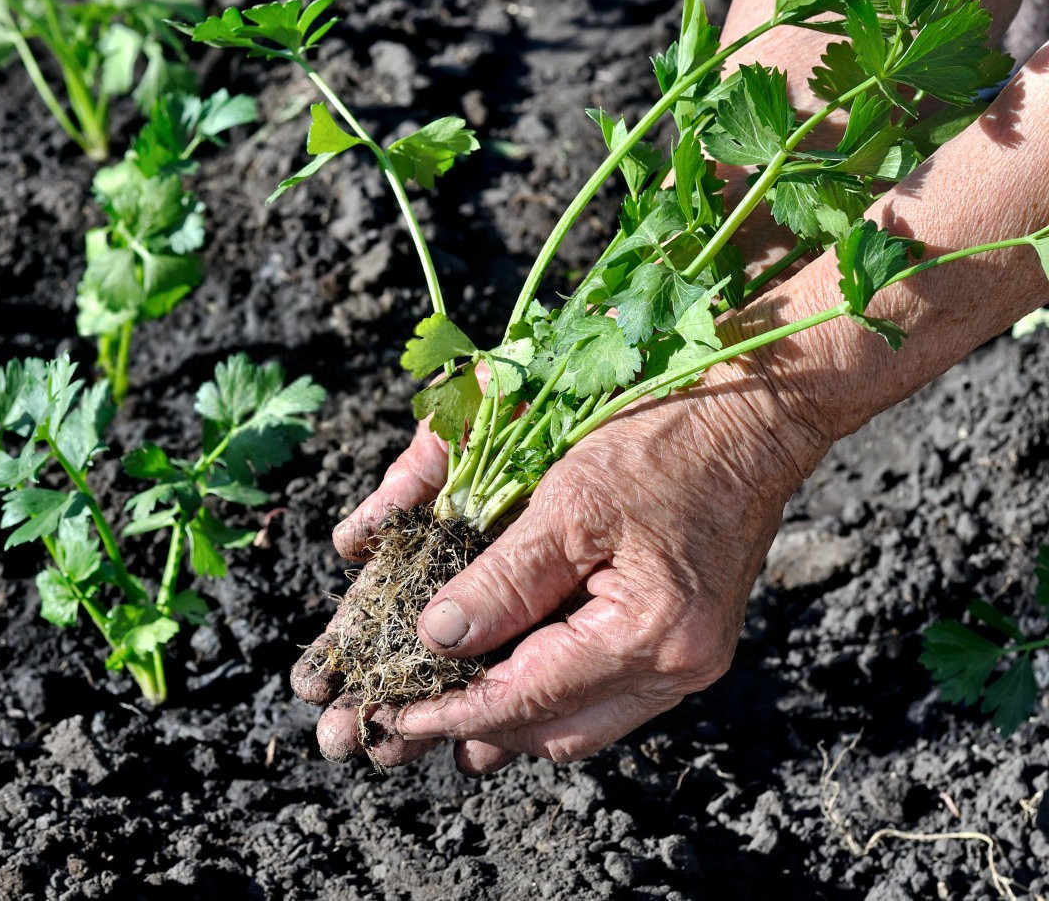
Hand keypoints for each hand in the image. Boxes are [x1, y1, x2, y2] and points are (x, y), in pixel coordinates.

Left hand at [291, 360, 828, 772]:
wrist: (754, 413)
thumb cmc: (662, 440)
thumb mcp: (570, 502)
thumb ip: (503, 580)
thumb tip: (436, 639)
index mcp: (650, 634)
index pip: (527, 699)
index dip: (451, 712)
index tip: (390, 718)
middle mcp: (679, 667)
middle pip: (554, 731)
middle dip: (475, 731)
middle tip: (402, 726)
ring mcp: (691, 661)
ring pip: (582, 724)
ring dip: (511, 723)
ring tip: (441, 718)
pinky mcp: (690, 643)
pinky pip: (608, 695)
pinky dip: (551, 695)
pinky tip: (505, 681)